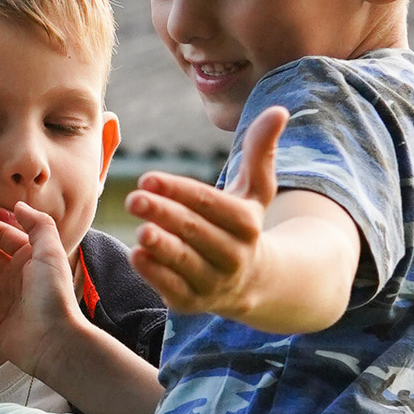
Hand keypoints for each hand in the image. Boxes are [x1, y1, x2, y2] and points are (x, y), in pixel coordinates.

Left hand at [127, 105, 286, 316]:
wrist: (252, 282)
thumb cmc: (243, 224)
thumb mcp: (255, 190)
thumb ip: (260, 151)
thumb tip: (279, 110)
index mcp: (247, 224)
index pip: (210, 204)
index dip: (179, 190)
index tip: (148, 177)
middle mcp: (234, 256)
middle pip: (195, 232)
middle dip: (164, 214)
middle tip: (134, 199)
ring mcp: (214, 283)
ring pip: (185, 263)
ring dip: (162, 247)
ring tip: (140, 230)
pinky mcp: (192, 304)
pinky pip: (173, 290)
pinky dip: (156, 275)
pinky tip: (137, 255)